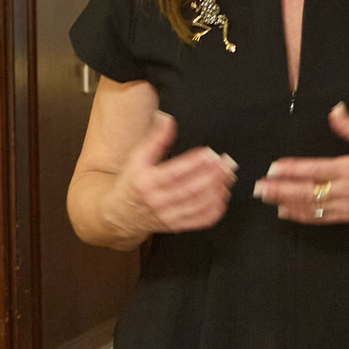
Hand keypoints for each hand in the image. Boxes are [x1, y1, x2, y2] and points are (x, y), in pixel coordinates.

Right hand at [116, 112, 234, 235]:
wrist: (121, 215)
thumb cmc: (131, 184)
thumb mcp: (136, 159)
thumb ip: (154, 140)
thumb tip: (168, 121)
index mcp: (146, 182)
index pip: (173, 173)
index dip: (193, 163)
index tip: (208, 153)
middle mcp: (157, 201)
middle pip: (190, 189)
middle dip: (211, 175)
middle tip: (225, 163)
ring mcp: (168, 216)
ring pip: (198, 205)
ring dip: (217, 190)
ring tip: (227, 176)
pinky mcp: (177, 226)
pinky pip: (201, 220)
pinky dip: (216, 209)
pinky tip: (221, 196)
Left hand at [253, 104, 348, 223]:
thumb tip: (335, 110)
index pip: (315, 170)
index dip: (293, 170)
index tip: (273, 168)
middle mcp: (345, 189)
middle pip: (307, 191)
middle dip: (280, 190)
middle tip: (259, 187)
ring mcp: (345, 205)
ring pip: (310, 206)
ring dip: (285, 203)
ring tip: (266, 198)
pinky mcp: (346, 217)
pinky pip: (320, 218)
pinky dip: (300, 216)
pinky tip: (284, 212)